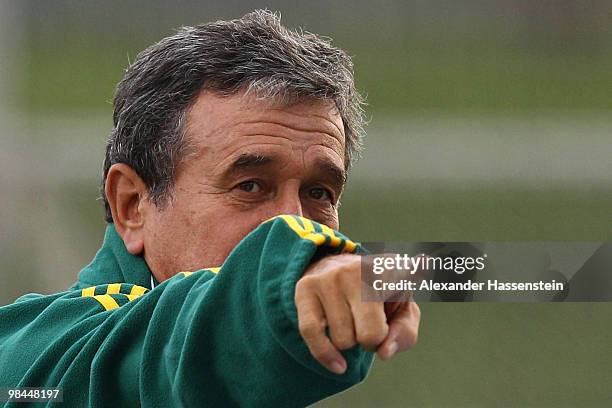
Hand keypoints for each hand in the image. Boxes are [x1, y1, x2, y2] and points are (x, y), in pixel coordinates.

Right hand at [295, 253, 419, 374]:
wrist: (334, 268)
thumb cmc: (376, 296)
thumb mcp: (401, 310)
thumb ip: (404, 333)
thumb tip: (384, 352)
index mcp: (392, 269)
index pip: (406, 278)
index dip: (415, 272)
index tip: (424, 263)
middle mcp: (360, 268)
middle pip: (370, 334)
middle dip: (371, 342)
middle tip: (369, 326)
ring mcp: (331, 276)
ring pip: (342, 340)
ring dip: (349, 343)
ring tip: (351, 323)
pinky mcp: (305, 287)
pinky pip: (312, 333)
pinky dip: (326, 356)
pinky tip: (338, 364)